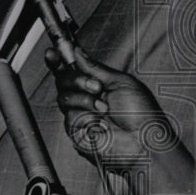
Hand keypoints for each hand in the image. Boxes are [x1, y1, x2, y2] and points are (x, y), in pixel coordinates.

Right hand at [44, 47, 173, 168]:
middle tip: (95, 85)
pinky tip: (100, 121)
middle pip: (62, 80)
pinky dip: (86, 115)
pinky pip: (69, 115)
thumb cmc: (142, 115)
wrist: (143, 141)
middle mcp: (85, 98)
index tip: (52, 53)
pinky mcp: (76, 130)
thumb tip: (78, 53)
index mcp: (97, 84)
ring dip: (84, 98)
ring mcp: (80, 113)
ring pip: (64, 97)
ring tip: (103, 106)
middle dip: (76, 79)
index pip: (71, 69)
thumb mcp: (121, 82)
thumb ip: (95, 67)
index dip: (58, 61)